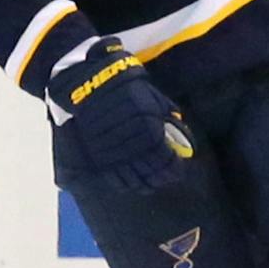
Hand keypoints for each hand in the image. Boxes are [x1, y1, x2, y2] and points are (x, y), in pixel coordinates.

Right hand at [44, 39, 195, 195]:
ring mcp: (113, 152)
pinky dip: (123, 183)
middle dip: (158, 178)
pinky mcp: (96, 155)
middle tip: (162, 178)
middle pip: (149, 172)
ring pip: (131, 178)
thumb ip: (165, 117)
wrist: (90, 84)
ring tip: (148, 183)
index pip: (165, 159)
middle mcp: (131, 143)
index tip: (177, 171)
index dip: (173, 168)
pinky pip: (112, 177)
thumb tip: (178, 135)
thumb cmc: (126, 88)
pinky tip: (129, 182)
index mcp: (149, 129)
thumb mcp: (152, 97)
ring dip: (142, 183)